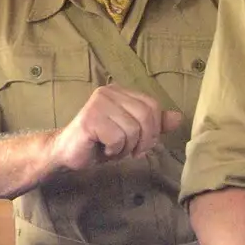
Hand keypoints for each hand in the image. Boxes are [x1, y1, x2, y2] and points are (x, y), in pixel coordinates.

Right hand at [47, 85, 182, 171]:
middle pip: (146, 116)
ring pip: (132, 129)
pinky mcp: (89, 118)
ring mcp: (98, 103)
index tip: (141, 145)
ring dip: (126, 148)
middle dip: (143, 141)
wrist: (66, 153)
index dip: (153, 130)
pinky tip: (102, 149)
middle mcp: (109, 92)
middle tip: (130, 151)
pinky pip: (117, 138)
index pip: (153, 106)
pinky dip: (113, 150)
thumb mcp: (132, 133)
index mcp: (120, 92)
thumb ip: (153, 124)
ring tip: (112, 149)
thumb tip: (178, 118)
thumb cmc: (99, 142)